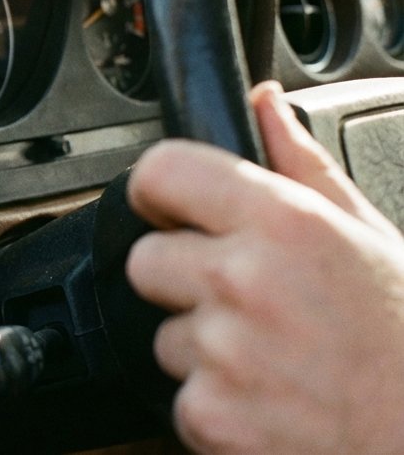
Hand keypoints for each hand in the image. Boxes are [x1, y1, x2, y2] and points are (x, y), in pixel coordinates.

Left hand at [128, 81, 403, 452]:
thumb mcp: (372, 238)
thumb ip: (304, 167)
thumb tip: (263, 102)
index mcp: (285, 223)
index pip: (162, 172)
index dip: (158, 191)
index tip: (171, 210)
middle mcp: (246, 280)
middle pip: (147, 260)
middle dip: (184, 281)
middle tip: (248, 303)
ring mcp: (225, 352)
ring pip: (165, 336)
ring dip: (206, 351)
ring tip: (276, 359)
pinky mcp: (213, 415)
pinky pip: (182, 398)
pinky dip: (218, 407)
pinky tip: (273, 402)